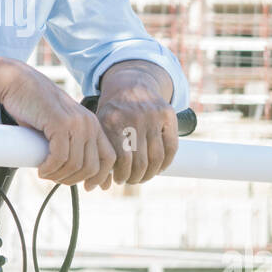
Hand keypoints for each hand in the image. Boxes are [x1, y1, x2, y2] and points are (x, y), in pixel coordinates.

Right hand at [0, 64, 116, 188]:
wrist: (17, 83)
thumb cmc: (34, 107)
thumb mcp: (59, 126)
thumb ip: (69, 143)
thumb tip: (73, 173)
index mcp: (92, 124)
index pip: (109, 158)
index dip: (100, 177)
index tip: (87, 188)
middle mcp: (88, 123)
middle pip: (92, 167)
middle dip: (73, 180)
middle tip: (55, 179)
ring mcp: (76, 122)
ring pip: (75, 164)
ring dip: (59, 176)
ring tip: (45, 173)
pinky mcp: (59, 123)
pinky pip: (60, 157)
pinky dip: (50, 169)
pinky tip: (42, 170)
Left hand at [92, 63, 177, 187]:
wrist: (131, 84)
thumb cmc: (112, 112)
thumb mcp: (100, 126)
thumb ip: (100, 154)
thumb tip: (99, 187)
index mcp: (112, 120)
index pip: (120, 159)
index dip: (120, 174)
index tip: (118, 180)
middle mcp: (133, 116)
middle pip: (139, 161)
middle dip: (135, 177)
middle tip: (131, 180)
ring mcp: (153, 114)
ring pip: (156, 157)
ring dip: (150, 173)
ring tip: (143, 177)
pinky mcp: (168, 114)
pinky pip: (171, 147)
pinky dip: (166, 163)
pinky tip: (158, 169)